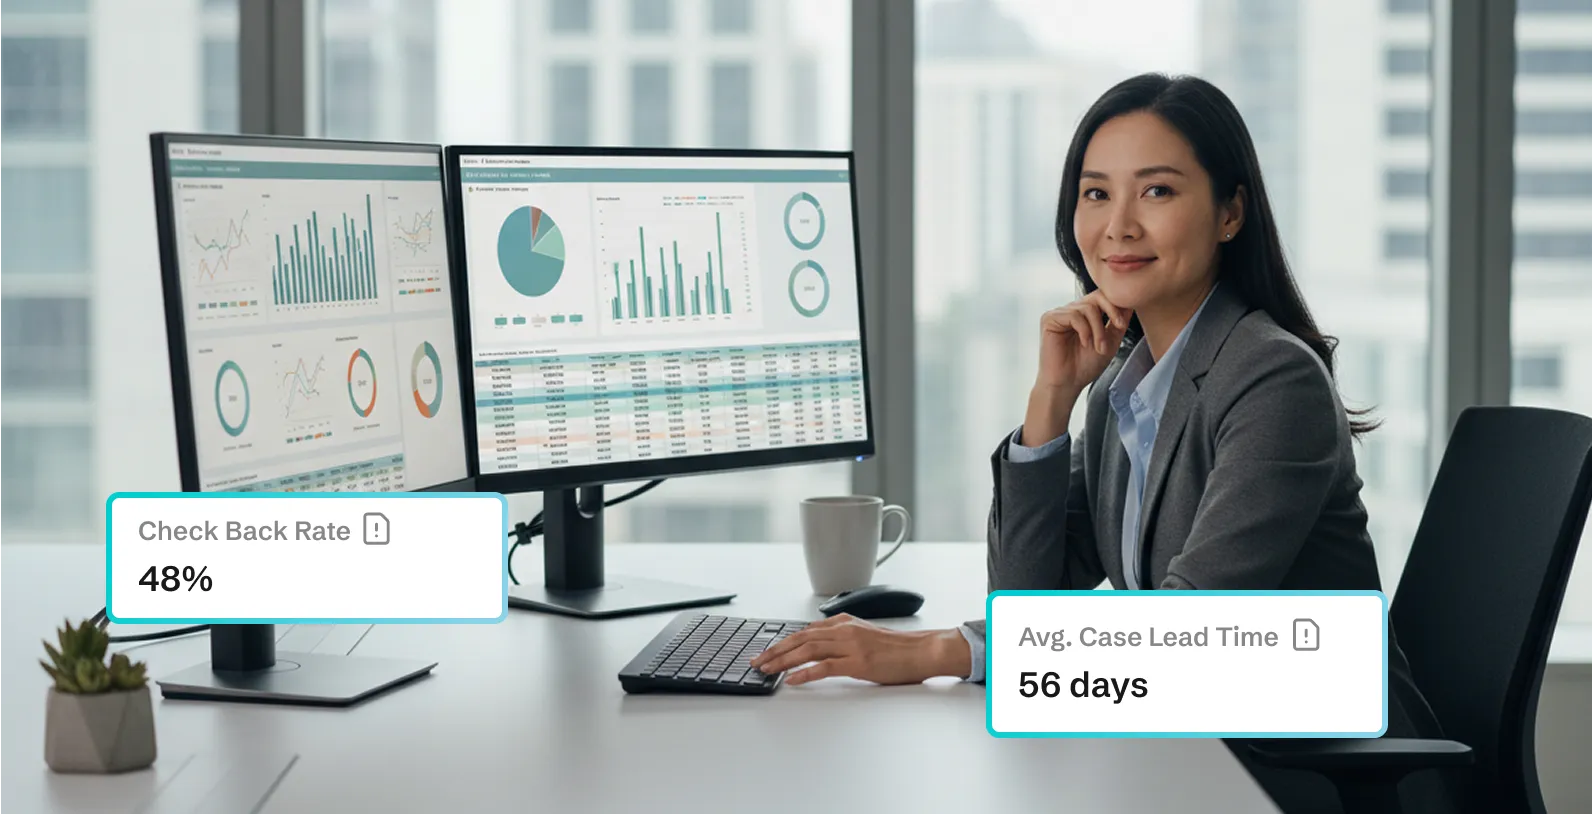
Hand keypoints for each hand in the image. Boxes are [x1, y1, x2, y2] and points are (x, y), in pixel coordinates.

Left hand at [748, 614, 970, 685]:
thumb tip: (818, 646)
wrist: (921, 651)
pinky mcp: (858, 662)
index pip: (805, 631)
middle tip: (758, 661)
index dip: (782, 642)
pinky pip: (825, 667)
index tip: (766, 651)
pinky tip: (793, 679)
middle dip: (775, 651)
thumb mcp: (864, 635)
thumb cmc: (896, 648)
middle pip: (800, 639)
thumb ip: (842, 637)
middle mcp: (844, 630)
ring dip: (784, 661)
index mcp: (844, 622)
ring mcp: (850, 646)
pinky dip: (805, 673)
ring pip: (808, 650)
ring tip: (768, 670)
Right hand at [1035, 289, 1132, 393]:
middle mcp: (1071, 310)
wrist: (1067, 384)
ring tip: (1098, 347)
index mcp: (1083, 314)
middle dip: (1111, 312)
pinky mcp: (1049, 319)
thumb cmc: (1085, 366)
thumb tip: (1130, 303)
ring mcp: (1059, 314)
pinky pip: (1074, 315)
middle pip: (1096, 296)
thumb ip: (1118, 322)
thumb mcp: (1110, 341)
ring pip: (1088, 308)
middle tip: (1118, 327)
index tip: (1122, 324)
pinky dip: (1084, 330)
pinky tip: (1084, 343)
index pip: (1102, 297)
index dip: (1116, 305)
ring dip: (1098, 329)